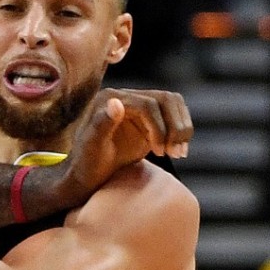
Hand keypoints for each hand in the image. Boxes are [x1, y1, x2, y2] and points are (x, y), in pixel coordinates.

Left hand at [64, 87, 191, 194]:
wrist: (89, 172)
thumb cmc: (88, 162)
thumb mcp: (92, 146)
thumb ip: (102, 124)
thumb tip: (116, 102)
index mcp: (109, 98)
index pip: (147, 104)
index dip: (159, 127)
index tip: (159, 152)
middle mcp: (124, 97)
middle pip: (165, 99)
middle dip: (175, 126)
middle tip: (174, 153)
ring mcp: (137, 105)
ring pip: (173, 103)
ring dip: (182, 127)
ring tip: (178, 153)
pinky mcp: (148, 118)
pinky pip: (173, 114)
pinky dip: (181, 130)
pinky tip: (178, 150)